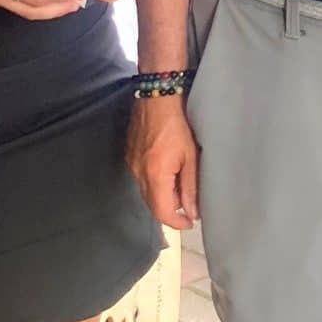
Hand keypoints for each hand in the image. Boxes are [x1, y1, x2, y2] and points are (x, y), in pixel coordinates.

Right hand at [127, 93, 198, 228]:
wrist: (157, 98)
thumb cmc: (178, 124)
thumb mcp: (191, 157)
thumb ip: (190, 187)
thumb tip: (192, 212)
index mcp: (155, 175)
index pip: (162, 212)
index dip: (176, 223)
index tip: (189, 224)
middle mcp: (139, 172)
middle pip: (152, 205)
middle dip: (170, 211)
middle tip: (188, 209)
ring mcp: (131, 163)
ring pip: (146, 192)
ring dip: (162, 196)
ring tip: (180, 187)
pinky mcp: (129, 155)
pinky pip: (141, 178)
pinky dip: (154, 182)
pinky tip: (167, 172)